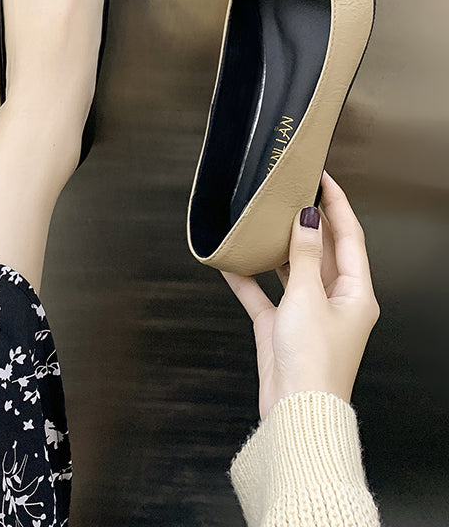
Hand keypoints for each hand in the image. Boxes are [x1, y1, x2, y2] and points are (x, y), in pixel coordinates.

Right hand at [223, 171, 379, 419]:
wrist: (295, 409)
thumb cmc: (313, 361)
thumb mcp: (307, 297)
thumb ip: (304, 255)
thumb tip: (307, 219)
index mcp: (356, 294)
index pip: (349, 237)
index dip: (336, 205)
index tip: (322, 178)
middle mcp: (334, 300)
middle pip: (322, 250)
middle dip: (308, 221)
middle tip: (291, 192)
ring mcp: (306, 313)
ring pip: (293, 269)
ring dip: (278, 247)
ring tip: (264, 220)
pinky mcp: (280, 327)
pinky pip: (263, 294)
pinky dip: (248, 279)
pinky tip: (231, 263)